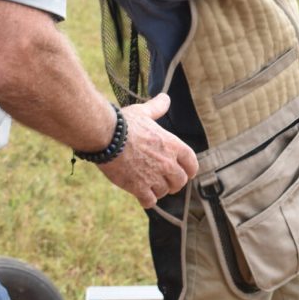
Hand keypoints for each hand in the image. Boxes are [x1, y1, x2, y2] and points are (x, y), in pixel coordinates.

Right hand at [101, 93, 197, 207]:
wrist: (107, 136)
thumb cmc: (125, 122)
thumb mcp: (144, 112)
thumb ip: (157, 108)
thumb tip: (165, 98)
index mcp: (173, 145)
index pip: (192, 164)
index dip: (189, 170)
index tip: (185, 173)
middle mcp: (168, 162)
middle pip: (180, 181)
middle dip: (174, 182)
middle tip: (165, 181)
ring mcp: (154, 176)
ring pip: (164, 191)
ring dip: (159, 190)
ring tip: (151, 186)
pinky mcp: (139, 187)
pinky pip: (150, 201)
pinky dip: (147, 200)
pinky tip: (141, 195)